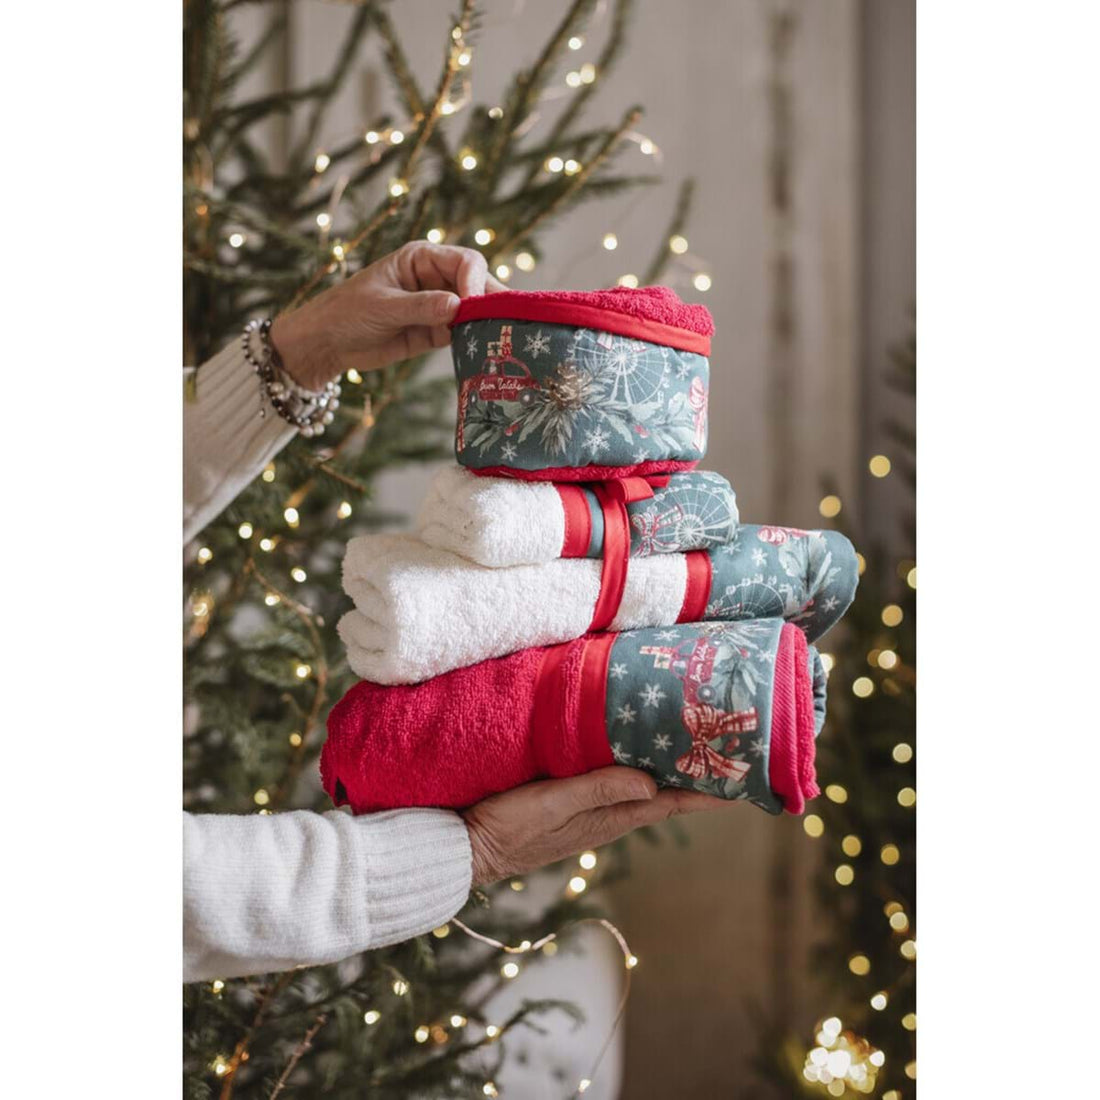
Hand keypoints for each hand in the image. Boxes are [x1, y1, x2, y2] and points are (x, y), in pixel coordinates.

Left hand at [270, 242, 505, 389]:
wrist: (327, 343)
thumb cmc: (347, 312)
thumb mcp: (382, 307)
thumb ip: (420, 307)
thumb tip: (457, 306)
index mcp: (422, 259)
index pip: (464, 262)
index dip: (475, 281)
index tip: (475, 304)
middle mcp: (436, 279)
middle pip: (477, 285)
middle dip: (491, 303)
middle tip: (510, 323)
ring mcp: (439, 307)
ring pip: (474, 312)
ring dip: (487, 325)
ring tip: (506, 341)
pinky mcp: (436, 332)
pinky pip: (463, 336)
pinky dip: (475, 343)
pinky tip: (487, 353)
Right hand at [462, 766, 734, 887]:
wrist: (468, 847)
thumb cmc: (508, 825)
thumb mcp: (553, 804)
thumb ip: (599, 790)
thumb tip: (654, 785)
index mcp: (609, 818)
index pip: (670, 804)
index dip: (708, 794)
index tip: (745, 782)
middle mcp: (607, 817)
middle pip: (664, 796)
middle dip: (697, 778)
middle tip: (728, 752)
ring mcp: (589, 812)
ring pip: (643, 789)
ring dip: (671, 771)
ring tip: (696, 747)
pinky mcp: (571, 804)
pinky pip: (617, 784)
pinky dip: (638, 768)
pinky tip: (637, 752)